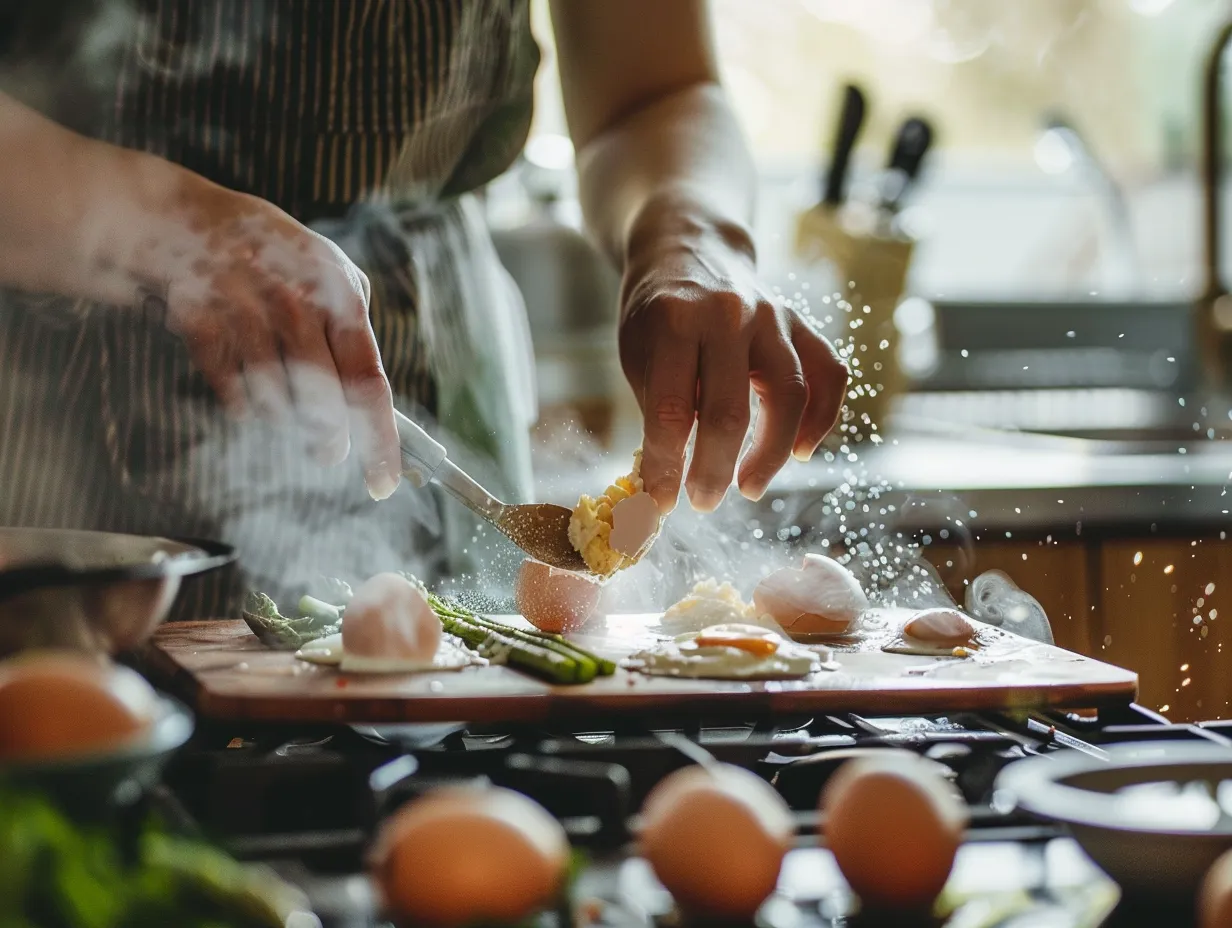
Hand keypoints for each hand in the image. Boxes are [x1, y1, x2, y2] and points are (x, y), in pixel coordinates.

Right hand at [148, 180, 401, 499]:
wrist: (193, 218)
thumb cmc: (281, 257)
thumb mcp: (334, 275)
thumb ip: (356, 331)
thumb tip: (371, 404)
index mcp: (340, 296)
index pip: (369, 384)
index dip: (379, 441)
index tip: (383, 483)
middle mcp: (296, 306)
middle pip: (323, 405)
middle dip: (329, 441)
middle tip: (328, 451)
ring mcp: (246, 314)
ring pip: (274, 405)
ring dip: (282, 416)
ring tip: (281, 394)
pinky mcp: (202, 324)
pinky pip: (231, 393)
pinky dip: (242, 403)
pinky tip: (246, 384)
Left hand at [618, 213, 847, 513]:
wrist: (689, 247)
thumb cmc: (657, 312)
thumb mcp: (637, 354)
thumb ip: (657, 412)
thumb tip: (664, 487)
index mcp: (674, 322)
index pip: (672, 411)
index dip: (666, 466)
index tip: (658, 503)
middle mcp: (729, 315)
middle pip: (730, 411)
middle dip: (715, 469)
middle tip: (703, 501)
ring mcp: (773, 316)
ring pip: (790, 395)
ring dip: (772, 453)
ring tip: (748, 486)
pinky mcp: (801, 323)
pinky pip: (828, 374)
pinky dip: (820, 418)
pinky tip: (799, 451)